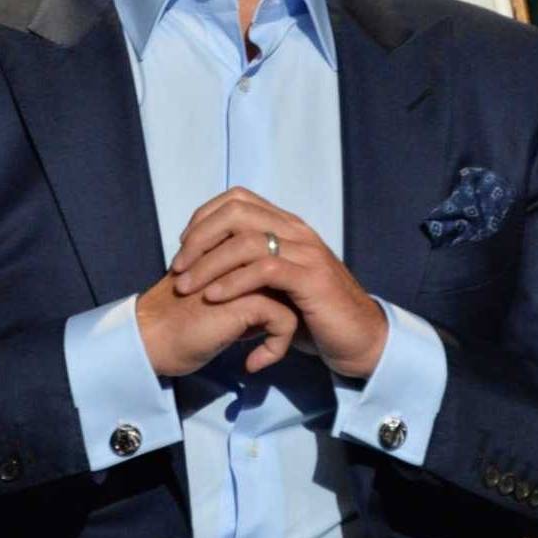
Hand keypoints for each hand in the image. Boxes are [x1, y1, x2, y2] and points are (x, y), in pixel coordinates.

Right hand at [135, 268, 300, 378]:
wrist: (150, 338)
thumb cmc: (175, 320)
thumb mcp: (211, 294)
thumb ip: (237, 287)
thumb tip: (269, 301)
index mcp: (230, 248)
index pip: (275, 262)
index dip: (276, 290)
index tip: (265, 324)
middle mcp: (241, 254)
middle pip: (288, 274)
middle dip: (290, 305)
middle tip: (277, 334)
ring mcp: (246, 274)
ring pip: (291, 296)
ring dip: (284, 329)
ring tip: (265, 352)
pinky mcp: (248, 300)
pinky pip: (283, 320)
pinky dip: (275, 346)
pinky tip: (252, 364)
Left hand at [170, 186, 387, 378]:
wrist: (359, 338)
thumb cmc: (314, 314)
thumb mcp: (277, 284)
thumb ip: (250, 267)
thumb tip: (206, 264)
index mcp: (287, 225)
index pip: (237, 199)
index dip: (203, 217)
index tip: (183, 247)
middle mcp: (296, 231)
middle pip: (236, 213)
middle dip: (199, 238)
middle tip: (177, 268)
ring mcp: (306, 252)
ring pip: (246, 241)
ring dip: (208, 263)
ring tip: (186, 287)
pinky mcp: (311, 279)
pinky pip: (264, 270)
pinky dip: (233, 282)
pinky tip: (213, 298)